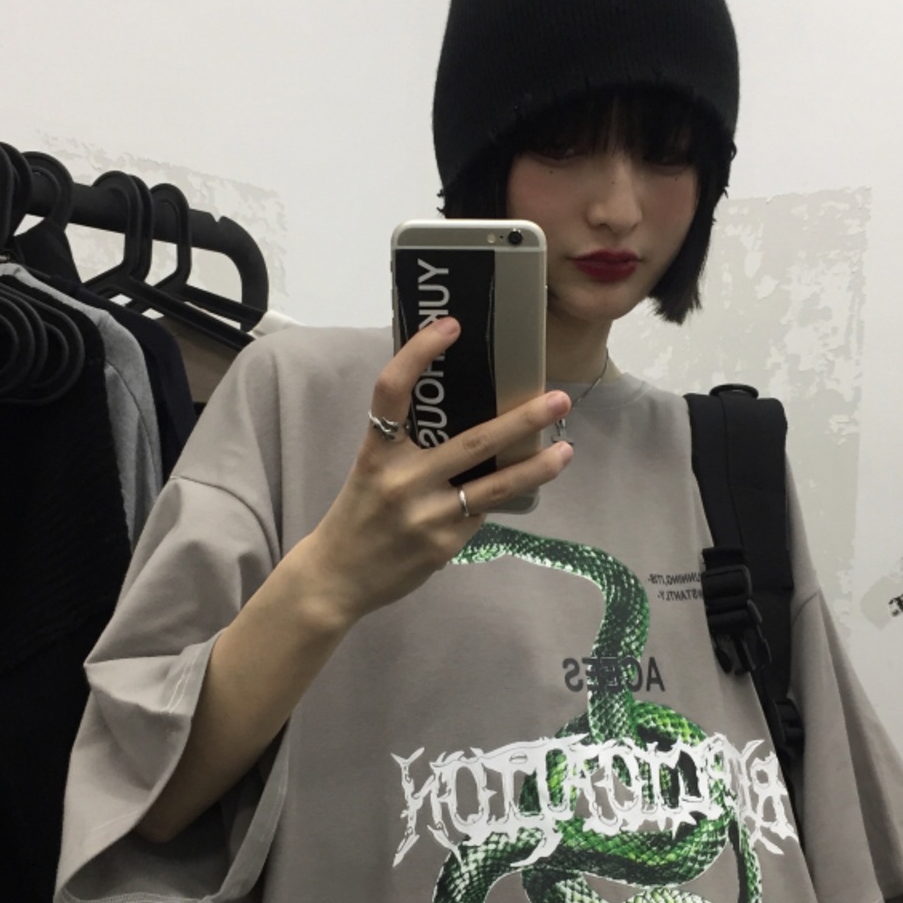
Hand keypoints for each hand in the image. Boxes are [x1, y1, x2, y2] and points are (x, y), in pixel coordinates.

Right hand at [301, 317, 572, 623]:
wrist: (337, 576)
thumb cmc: (359, 513)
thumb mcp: (372, 469)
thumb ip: (408, 444)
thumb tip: (466, 410)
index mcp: (376, 452)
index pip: (391, 391)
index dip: (419, 354)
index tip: (450, 325)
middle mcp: (401, 480)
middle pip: (472, 441)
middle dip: (522, 419)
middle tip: (558, 398)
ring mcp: (426, 515)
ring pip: (494, 485)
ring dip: (536, 466)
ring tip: (566, 450)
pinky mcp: (443, 544)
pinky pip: (482, 512)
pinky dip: (500, 498)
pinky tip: (517, 489)